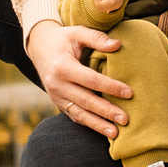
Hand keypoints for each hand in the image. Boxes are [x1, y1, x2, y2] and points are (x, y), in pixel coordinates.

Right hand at [26, 19, 133, 139]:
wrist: (39, 47)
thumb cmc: (62, 39)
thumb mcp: (77, 32)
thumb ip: (97, 38)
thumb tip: (117, 45)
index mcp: (62, 67)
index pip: (90, 80)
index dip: (110, 87)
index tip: (129, 93)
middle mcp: (57, 85)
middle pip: (86, 101)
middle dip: (106, 112)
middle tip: (125, 119)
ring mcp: (56, 96)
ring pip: (79, 114)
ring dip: (98, 125)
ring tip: (115, 133)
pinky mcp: (57, 103)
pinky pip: (74, 116)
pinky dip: (89, 124)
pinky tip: (103, 130)